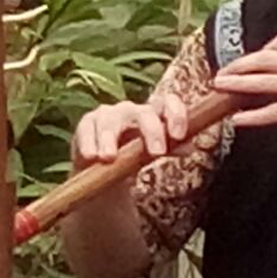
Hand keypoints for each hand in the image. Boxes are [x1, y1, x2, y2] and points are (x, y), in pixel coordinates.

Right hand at [71, 94, 192, 171]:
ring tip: (109, 157)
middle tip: (157, 153)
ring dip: (109, 138)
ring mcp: (108, 115)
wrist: (103, 174)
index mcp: (153, 115)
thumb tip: (189, 146)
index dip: (176, 114)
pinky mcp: (87, 124)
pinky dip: (89, 143)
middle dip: (152, 131)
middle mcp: (132, 111)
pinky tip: (91, 156)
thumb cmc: (133, 160)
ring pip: (110, 120)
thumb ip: (170, 148)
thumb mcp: (152, 154)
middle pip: (144, 113)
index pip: (168, 103)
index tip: (178, 135)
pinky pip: (87, 129)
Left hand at [214, 31, 276, 135]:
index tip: (255, 59)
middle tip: (223, 73)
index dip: (265, 48)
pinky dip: (254, 116)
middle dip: (240, 64)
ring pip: (264, 80)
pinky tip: (239, 120)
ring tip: (219, 87)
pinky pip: (275, 111)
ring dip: (238, 83)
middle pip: (265, 57)